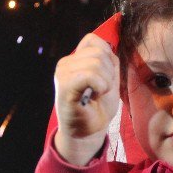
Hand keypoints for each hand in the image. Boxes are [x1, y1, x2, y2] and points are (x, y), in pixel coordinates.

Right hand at [53, 33, 119, 164]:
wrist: (87, 132)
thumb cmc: (98, 107)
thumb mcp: (109, 77)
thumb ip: (109, 60)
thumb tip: (109, 47)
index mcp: (74, 59)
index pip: (93, 40)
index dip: (107, 56)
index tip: (105, 77)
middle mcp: (65, 63)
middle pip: (98, 52)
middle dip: (109, 71)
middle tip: (102, 89)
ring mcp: (62, 74)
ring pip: (96, 63)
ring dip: (106, 81)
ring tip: (98, 93)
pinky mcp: (65, 86)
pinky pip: (89, 75)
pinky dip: (100, 86)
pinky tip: (95, 95)